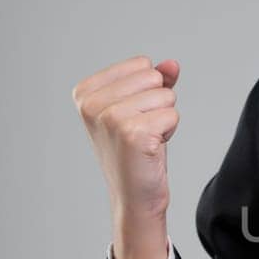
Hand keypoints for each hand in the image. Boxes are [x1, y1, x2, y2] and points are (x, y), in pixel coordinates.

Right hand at [72, 54, 179, 219]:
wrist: (135, 195)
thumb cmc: (137, 150)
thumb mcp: (142, 107)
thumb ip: (155, 81)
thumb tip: (172, 64)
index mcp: (86, 92)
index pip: (141, 63)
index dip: (147, 90)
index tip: (133, 117)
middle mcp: (92, 103)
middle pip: (153, 76)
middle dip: (158, 103)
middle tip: (142, 130)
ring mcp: (110, 118)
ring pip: (165, 95)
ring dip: (164, 118)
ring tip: (146, 139)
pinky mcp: (132, 133)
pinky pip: (172, 114)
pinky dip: (169, 131)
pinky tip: (151, 148)